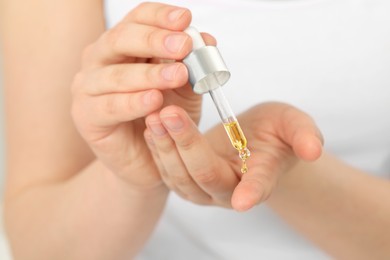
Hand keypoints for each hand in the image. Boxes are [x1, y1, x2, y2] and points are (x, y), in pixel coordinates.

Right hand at [71, 2, 214, 188]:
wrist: (149, 158)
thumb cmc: (163, 118)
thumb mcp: (184, 90)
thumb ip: (193, 66)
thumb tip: (208, 41)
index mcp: (123, 46)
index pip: (136, 19)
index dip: (159, 16)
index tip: (185, 19)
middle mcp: (100, 60)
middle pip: (121, 39)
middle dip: (155, 40)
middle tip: (184, 45)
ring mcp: (88, 86)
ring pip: (115, 74)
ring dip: (149, 74)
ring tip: (178, 75)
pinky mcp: (85, 115)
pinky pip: (109, 106)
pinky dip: (133, 102)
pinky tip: (154, 101)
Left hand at [144, 102, 322, 209]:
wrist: (253, 139)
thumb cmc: (276, 133)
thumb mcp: (294, 126)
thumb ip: (304, 136)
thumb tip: (313, 150)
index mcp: (259, 180)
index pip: (256, 188)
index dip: (252, 193)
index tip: (244, 200)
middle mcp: (228, 192)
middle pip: (204, 176)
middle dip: (186, 145)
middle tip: (170, 114)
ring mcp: (203, 189)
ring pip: (179, 176)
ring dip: (164, 147)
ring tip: (155, 116)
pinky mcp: (185, 180)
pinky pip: (166, 170)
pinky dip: (157, 149)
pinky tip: (150, 126)